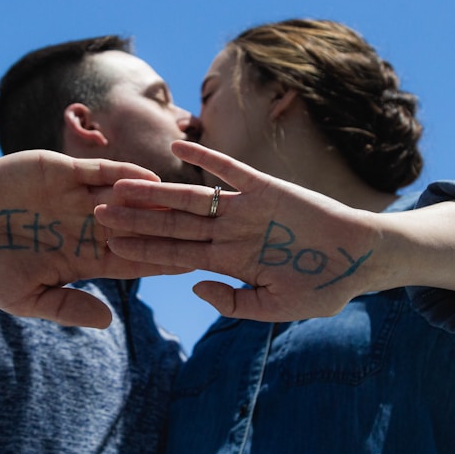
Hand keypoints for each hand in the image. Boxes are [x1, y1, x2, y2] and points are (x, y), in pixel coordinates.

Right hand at [0, 150, 187, 326]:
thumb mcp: (23, 297)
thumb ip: (64, 306)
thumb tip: (107, 323)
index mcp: (85, 257)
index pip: (131, 260)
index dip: (160, 263)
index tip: (191, 266)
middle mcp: (89, 226)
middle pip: (137, 228)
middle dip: (166, 230)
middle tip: (204, 232)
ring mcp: (79, 197)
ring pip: (125, 198)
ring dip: (152, 202)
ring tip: (183, 205)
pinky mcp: (65, 172)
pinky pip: (100, 172)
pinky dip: (123, 174)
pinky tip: (148, 178)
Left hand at [95, 141, 380, 320]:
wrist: (358, 257)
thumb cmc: (321, 286)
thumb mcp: (275, 308)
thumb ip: (234, 303)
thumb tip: (195, 287)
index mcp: (227, 261)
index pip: (174, 254)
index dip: (142, 249)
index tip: (110, 246)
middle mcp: (228, 232)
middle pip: (172, 224)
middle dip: (135, 220)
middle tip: (97, 212)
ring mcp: (244, 208)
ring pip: (191, 197)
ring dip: (157, 191)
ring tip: (122, 183)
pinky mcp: (265, 187)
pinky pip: (231, 170)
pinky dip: (208, 158)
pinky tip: (178, 145)